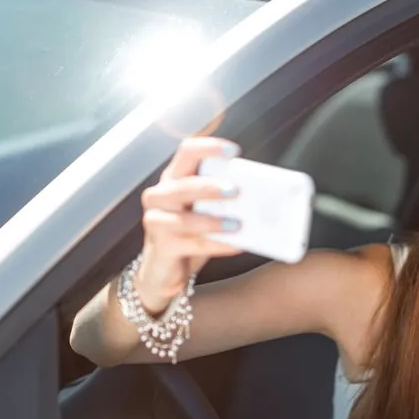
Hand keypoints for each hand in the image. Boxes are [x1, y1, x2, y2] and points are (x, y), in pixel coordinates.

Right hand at [137, 137, 243, 312]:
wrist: (165, 271)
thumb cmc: (190, 234)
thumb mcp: (205, 209)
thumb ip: (224, 198)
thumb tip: (262, 195)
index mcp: (173, 178)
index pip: (186, 152)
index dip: (208, 148)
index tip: (233, 151)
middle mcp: (160, 196)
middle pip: (183, 184)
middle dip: (210, 187)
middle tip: (236, 191)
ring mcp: (156, 221)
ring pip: (184, 219)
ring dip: (213, 221)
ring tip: (237, 225)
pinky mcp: (161, 247)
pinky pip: (191, 244)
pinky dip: (216, 244)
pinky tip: (235, 244)